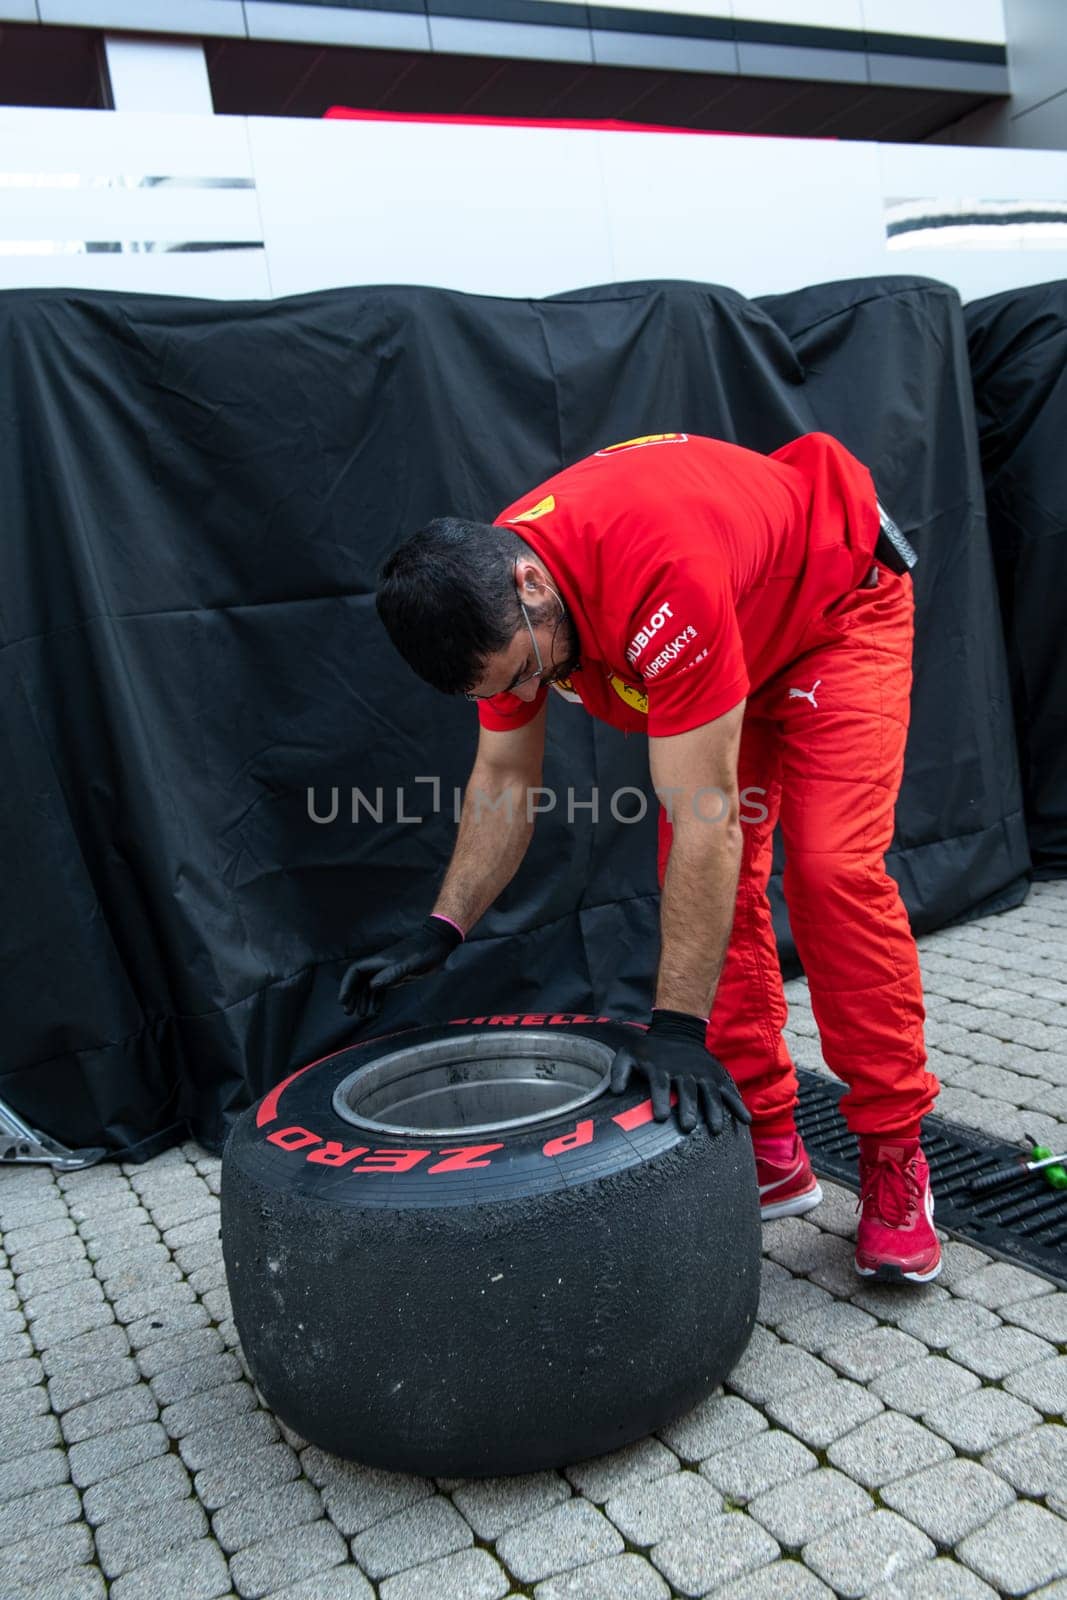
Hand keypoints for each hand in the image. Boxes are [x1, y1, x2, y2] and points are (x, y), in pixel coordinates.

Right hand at [338, 915, 462, 1020]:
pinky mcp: (396, 977)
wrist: (439, 944)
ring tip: (361, 1015)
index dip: (347, 986)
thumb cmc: (424, 951)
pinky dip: (376, 1001)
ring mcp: (388, 971)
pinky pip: (380, 990)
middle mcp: (380, 966)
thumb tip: (372, 985)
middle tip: (349, 1013)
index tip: (343, 1001)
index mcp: (379, 961)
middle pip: (359, 981)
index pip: (355, 972)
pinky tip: (375, 1011)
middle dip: (352, 997)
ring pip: (368, 987)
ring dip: (363, 1001)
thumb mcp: (410, 964)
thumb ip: (392, 974)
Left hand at [610, 1009, 750, 1134]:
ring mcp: (702, 1074)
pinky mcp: (716, 1076)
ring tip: (715, 1129)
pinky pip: (728, 1090)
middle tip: (687, 1127)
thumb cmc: (649, 1052)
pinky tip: (745, 1120)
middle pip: (687, 1090)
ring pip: (709, 1092)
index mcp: (661, 1069)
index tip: (661, 1117)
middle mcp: (683, 1071)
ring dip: (713, 1110)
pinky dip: (737, 1104)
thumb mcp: (628, 1055)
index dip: (660, 1100)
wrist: (677, 1031)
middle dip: (688, 1108)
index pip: (660, 1084)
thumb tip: (615, 1092)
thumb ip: (619, 1072)